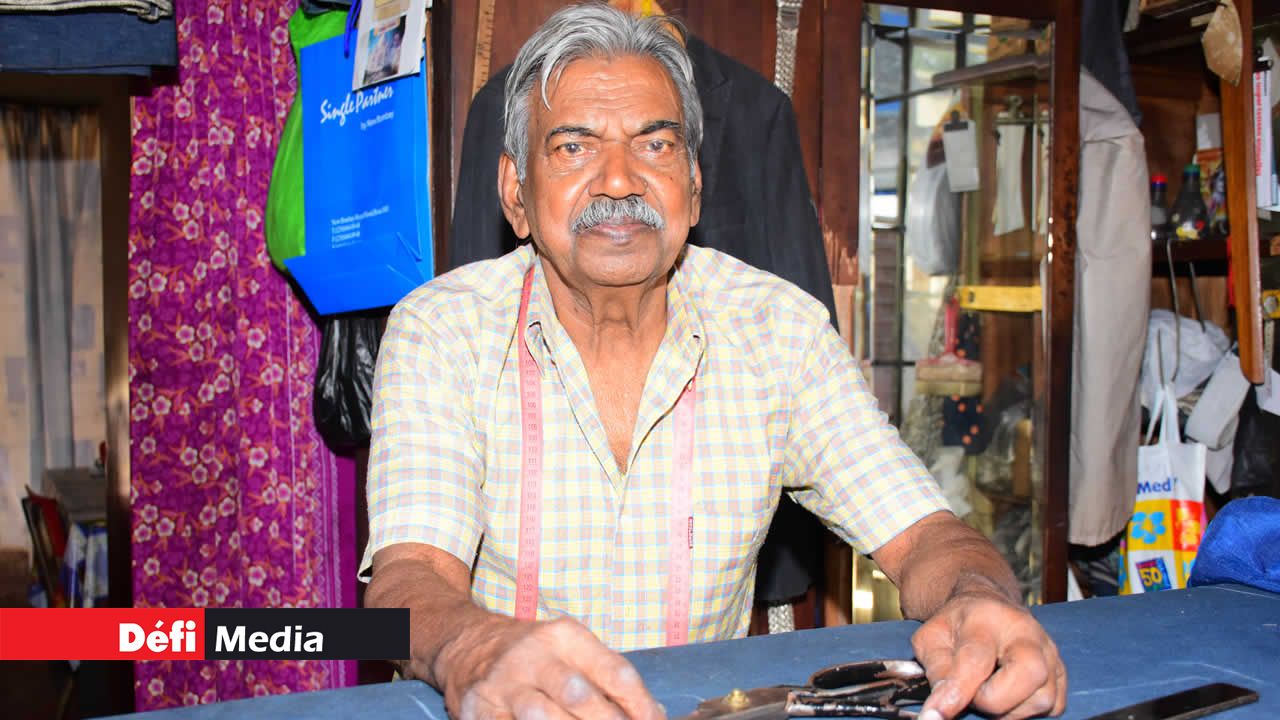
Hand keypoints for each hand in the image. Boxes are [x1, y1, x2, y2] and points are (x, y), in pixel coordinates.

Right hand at [436, 615, 665, 719]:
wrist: (468, 644)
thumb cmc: (534, 654)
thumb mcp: (570, 650)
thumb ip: (607, 677)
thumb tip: (651, 713)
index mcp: (566, 636)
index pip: (616, 673)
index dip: (641, 706)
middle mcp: (534, 655)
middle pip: (581, 697)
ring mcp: (504, 683)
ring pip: (543, 717)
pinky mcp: (478, 707)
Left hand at [911, 589, 1066, 719]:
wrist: (988, 607)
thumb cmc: (958, 625)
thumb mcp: (932, 638)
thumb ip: (937, 670)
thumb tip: (941, 707)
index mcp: (986, 619)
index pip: (975, 660)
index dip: (956, 692)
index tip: (936, 714)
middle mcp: (1026, 632)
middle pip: (1028, 674)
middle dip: (995, 700)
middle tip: (973, 695)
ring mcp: (1050, 651)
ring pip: (1042, 698)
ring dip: (1009, 709)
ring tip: (988, 691)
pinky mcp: (1061, 671)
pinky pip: (1054, 706)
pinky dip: (1027, 710)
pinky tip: (1008, 694)